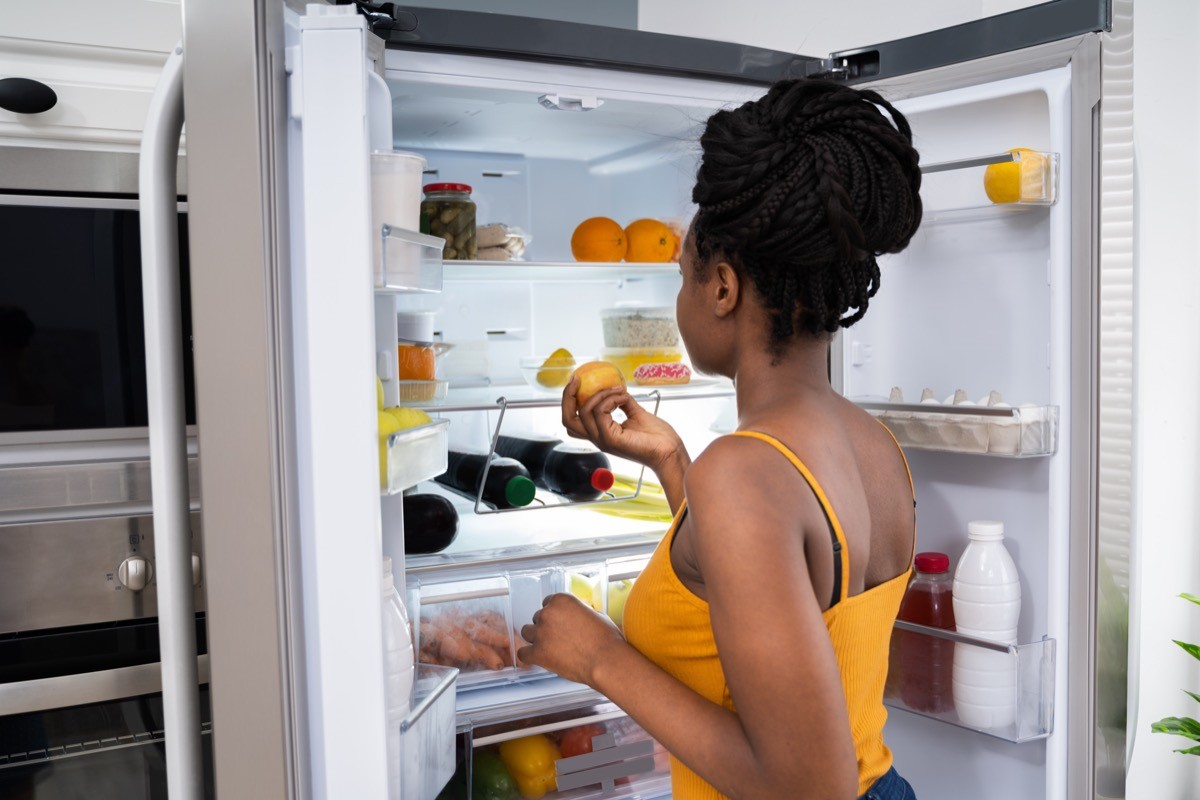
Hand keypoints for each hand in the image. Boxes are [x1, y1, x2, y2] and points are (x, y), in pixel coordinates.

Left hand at [517, 593, 627, 687]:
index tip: (559, 623)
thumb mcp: (595, 614)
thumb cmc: (605, 639)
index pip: (548, 603)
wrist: (606, 660)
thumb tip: (576, 617)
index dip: (555, 615)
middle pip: (537, 618)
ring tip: (549, 649)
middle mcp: (548, 613)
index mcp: (561, 600)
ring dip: (536, 639)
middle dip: (546, 627)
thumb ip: (579, 612)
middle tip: (559, 639)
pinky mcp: (537, 653)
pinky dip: (530, 656)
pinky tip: (539, 659)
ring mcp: (540, 633)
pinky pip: (523, 653)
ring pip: (527, 632)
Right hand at [561, 377, 686, 472]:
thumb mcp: (636, 414)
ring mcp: (602, 440)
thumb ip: (623, 403)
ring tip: (619, 391)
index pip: (573, 420)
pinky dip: (611, 399)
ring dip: (601, 394)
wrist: (669, 452)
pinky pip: (600, 412)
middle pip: (567, 420)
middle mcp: (598, 438)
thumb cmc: (657, 438)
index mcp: (601, 433)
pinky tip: (624, 398)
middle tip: (577, 380)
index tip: (577, 381)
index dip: (569, 401)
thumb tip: (617, 389)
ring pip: (584, 412)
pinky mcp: (611, 439)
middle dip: (568, 396)